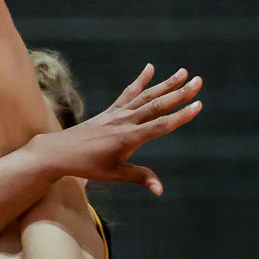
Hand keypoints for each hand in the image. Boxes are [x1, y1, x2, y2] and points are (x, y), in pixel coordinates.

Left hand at [39, 65, 203, 195]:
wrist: (60, 152)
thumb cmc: (88, 166)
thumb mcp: (115, 175)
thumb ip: (140, 178)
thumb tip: (160, 190)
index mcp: (129, 138)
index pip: (161, 125)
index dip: (181, 115)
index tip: (198, 104)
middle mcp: (125, 121)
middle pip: (157, 105)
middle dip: (179, 93)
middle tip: (198, 81)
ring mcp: (117, 113)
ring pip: (146, 95)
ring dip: (166, 83)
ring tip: (183, 71)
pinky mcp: (110, 110)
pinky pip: (128, 92)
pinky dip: (140, 80)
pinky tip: (150, 68)